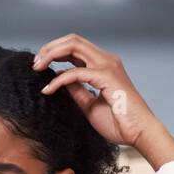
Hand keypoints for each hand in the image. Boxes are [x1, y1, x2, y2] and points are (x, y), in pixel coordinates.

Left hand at [33, 33, 173, 158]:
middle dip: (49, 48)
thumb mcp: (89, 104)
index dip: (55, 51)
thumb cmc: (119, 121)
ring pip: (73, 46)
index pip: (75, 47)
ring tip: (37, 68)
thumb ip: (77, 90)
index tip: (39, 65)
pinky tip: (48, 90)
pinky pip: (75, 72)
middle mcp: (106, 60)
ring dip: (51, 54)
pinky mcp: (106, 77)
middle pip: (73, 40)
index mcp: (103, 65)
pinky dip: (58, 80)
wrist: (138, 133)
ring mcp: (107, 66)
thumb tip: (61, 80)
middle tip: (34, 63)